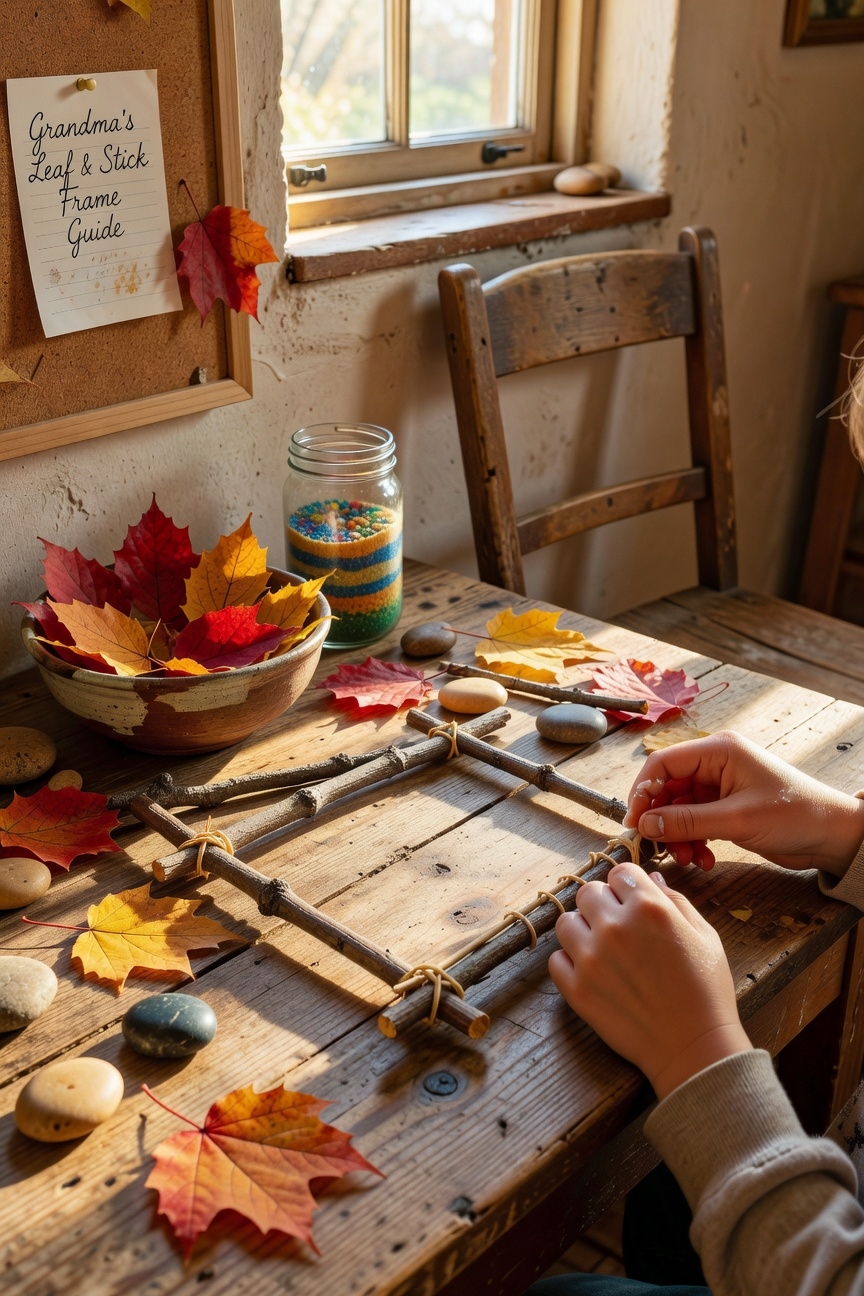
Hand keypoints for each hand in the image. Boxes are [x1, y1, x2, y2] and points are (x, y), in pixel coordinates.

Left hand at [550, 864, 751, 1098]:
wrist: (694, 1048)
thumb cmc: (706, 992)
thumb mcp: (704, 936)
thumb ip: (675, 901)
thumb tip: (650, 878)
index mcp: (649, 907)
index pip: (619, 872)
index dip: (627, 885)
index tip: (632, 900)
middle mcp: (615, 927)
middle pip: (588, 892)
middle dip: (603, 904)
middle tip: (618, 926)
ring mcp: (591, 958)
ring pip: (566, 922)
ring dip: (582, 930)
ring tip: (602, 949)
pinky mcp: (577, 989)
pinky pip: (556, 960)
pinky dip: (570, 962)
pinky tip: (592, 972)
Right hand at [622, 731, 863, 876]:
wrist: (832, 836)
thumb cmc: (796, 815)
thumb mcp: (737, 819)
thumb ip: (688, 821)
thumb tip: (645, 825)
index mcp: (719, 751)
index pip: (663, 764)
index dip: (643, 792)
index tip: (634, 823)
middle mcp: (716, 764)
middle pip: (667, 789)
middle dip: (661, 820)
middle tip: (657, 848)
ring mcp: (720, 787)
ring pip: (678, 810)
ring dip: (677, 836)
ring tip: (687, 858)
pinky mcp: (725, 808)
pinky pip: (694, 823)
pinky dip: (693, 841)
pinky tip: (703, 859)